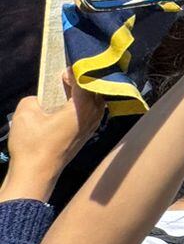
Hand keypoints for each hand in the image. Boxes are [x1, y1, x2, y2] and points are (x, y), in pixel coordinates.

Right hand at [1, 77, 104, 200]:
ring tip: (70, 86)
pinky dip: (86, 103)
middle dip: (85, 79)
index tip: (64, 70)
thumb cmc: (31, 144)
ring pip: (98, 101)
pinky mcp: (87, 134)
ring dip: (87, 91)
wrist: (36, 174)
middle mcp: (92, 116)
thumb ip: (34, 99)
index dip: (76, 72)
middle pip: (97, 89)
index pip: (86, 81)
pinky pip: (93, 112)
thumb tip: (40, 99)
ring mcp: (92, 126)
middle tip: (69, 74)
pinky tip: (71, 102)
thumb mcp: (25, 113)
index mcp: (81, 108)